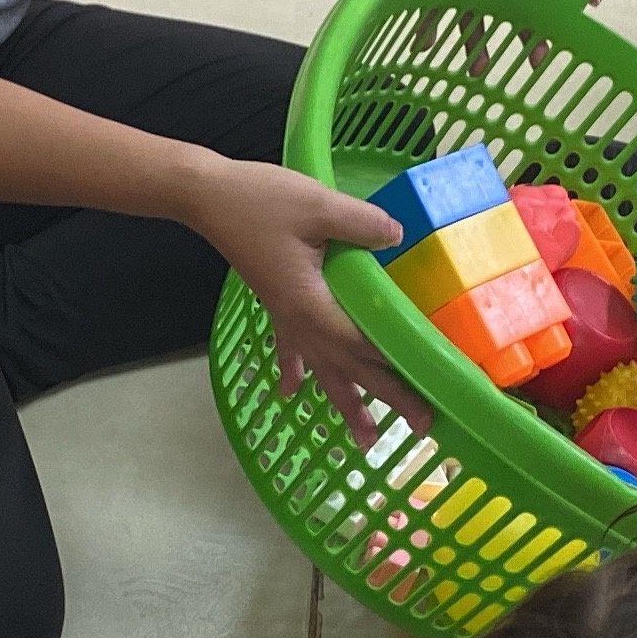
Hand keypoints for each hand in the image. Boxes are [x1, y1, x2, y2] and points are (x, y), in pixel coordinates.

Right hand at [191, 156, 421, 442]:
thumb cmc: (259, 200)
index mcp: (312, 304)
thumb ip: (363, 223)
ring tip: (366, 440)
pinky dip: (294, 369)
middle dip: (387, 398)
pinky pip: (290, 346)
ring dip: (346, 402)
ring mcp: (285, 315)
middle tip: (422, 427)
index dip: (397, 367)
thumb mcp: (318, 204)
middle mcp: (300, 320)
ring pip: (323, 368)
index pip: (363, 344)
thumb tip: (399, 238)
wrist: (206, 197)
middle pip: (350, 367)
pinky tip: (292, 391)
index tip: (430, 392)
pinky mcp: (275, 302)